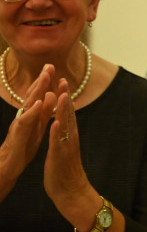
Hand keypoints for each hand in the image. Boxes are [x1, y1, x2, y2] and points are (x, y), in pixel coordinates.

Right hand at [0, 65, 57, 200]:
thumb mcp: (36, 127)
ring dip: (36, 91)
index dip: (44, 82)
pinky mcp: (18, 137)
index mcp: (30, 115)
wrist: (8, 166)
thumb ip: (43, 112)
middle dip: (41, 80)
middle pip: (32, 96)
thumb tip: (50, 95)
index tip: (52, 66)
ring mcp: (19, 126)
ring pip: (27, 106)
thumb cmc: (23, 146)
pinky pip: (25, 123)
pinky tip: (37, 104)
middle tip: (49, 65)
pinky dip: (31, 113)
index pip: (38, 95)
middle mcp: (23, 117)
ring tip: (44, 78)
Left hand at [43, 81, 89, 202]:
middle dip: (65, 97)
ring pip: (65, 125)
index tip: (62, 82)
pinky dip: (57, 132)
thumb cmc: (64, 172)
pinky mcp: (60, 157)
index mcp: (69, 136)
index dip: (63, 97)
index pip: (66, 113)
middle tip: (63, 79)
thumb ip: (63, 136)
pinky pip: (59, 142)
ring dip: (63, 110)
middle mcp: (70, 138)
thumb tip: (61, 124)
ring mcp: (67, 147)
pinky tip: (55, 122)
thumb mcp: (62, 150)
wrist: (71, 193)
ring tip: (61, 94)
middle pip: (68, 114)